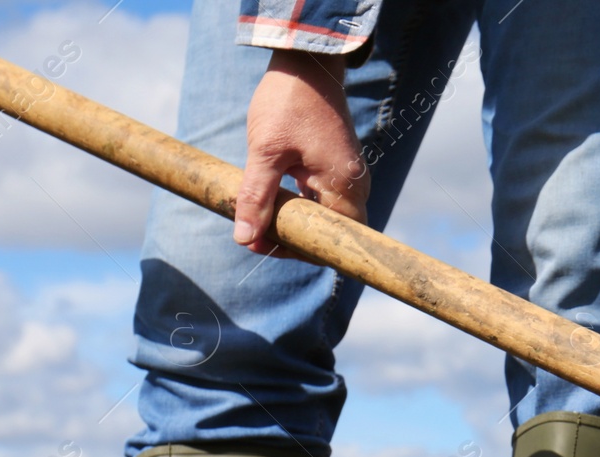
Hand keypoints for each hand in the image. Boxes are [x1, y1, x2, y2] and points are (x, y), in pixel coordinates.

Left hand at [234, 50, 368, 256]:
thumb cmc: (288, 103)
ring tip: (260, 219)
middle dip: (293, 238)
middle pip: (330, 233)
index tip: (263, 245)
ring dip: (294, 222)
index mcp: (344, 187)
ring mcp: (348, 177)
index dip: (299, 251)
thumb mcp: (265, 151)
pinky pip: (323, 199)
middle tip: (255, 235)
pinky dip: (299, 205)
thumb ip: (256, 197)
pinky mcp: (337, 167)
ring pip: (325, 217)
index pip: (332, 241)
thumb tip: (244, 239)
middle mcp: (355, 187)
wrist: (307, 62)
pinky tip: (273, 199)